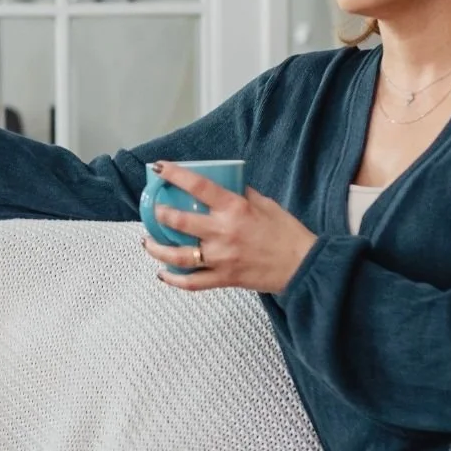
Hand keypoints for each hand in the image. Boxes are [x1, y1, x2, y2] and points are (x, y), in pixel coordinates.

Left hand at [141, 161, 316, 294]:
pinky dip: (173, 279)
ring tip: (147, 242)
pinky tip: (162, 273)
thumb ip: (242, 194)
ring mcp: (221, 258)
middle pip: (179, 221)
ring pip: (178, 255)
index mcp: (235, 208)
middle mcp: (223, 232)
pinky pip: (191, 283)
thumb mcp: (265, 204)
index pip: (199, 186)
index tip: (160, 168)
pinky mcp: (223, 279)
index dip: (176, 175)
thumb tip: (224, 185)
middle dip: (160, 214)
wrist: (303, 266)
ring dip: (157, 248)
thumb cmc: (287, 233)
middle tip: (154, 209)